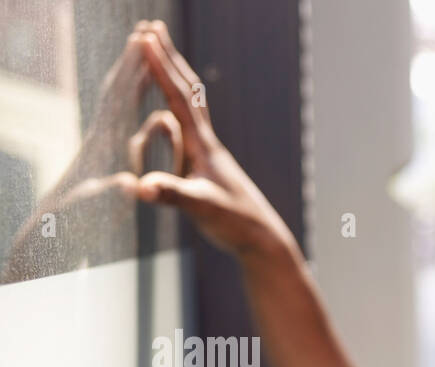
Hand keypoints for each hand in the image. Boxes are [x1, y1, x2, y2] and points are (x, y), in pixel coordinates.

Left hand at [1, 33, 181, 280]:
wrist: (60, 228)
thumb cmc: (83, 218)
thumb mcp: (104, 206)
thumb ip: (115, 193)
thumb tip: (125, 185)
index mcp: (107, 143)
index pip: (122, 98)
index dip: (134, 70)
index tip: (146, 43)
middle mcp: (104, 135)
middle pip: (119, 87)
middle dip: (133, 59)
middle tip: (146, 28)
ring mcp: (106, 142)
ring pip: (121, 99)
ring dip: (133, 74)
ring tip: (144, 51)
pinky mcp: (110, 154)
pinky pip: (127, 119)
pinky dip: (136, 103)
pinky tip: (146, 97)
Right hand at [132, 20, 296, 259]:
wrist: (263, 240)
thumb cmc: (235, 223)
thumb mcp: (200, 208)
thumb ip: (172, 194)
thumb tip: (141, 186)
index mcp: (203, 146)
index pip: (178, 97)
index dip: (160, 67)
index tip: (145, 37)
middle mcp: (207, 144)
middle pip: (187, 91)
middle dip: (168, 58)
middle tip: (152, 27)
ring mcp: (209, 154)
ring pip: (192, 106)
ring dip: (175, 78)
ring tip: (163, 56)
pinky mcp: (209, 168)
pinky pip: (191, 127)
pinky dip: (179, 109)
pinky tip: (174, 112)